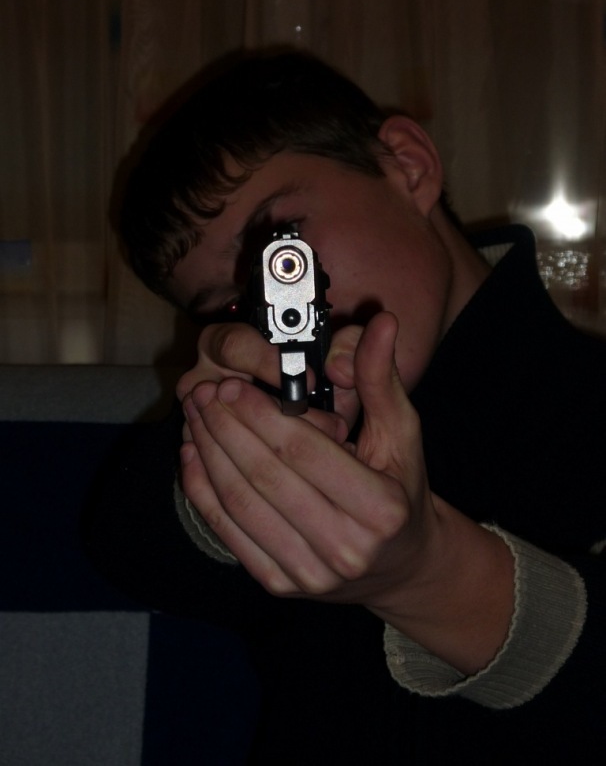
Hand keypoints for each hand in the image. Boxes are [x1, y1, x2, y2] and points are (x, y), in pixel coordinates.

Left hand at [181, 313, 513, 672]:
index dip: (261, 415)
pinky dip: (203, 492)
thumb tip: (382, 321)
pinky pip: (230, 533)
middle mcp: (345, 549)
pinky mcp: (281, 585)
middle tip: (204, 393)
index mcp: (381, 509)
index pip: (304, 453)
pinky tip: (192, 455)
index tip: (232, 384)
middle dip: (227, 429)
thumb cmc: (402, 491)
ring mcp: (310, 574)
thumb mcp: (402, 434)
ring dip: (210, 454)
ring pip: (241, 504)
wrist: (401, 566)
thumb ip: (383, 378)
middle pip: (266, 477)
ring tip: (194, 415)